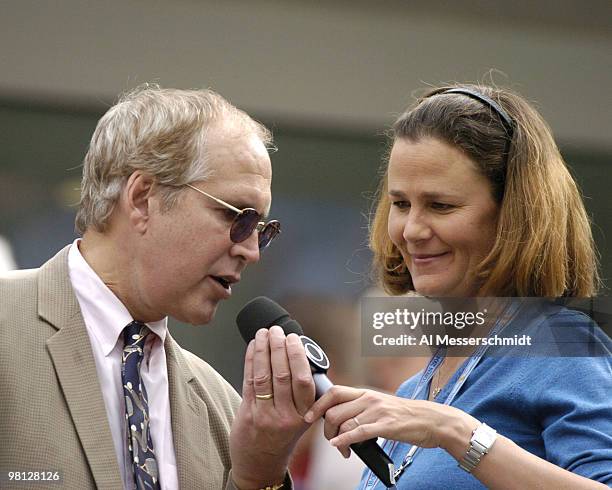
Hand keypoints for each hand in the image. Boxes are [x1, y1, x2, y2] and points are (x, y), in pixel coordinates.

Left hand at [230, 326, 315, 488]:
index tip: (294, 339)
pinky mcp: (248, 413)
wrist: (261, 463)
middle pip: (283, 374)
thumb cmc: (282, 436)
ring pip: (265, 375)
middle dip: (279, 347)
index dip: (298, 355)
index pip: (303, 380)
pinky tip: (253, 347)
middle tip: (278, 331)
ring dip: (263, 349)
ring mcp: (265, 415)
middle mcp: (286, 416)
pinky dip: (251, 360)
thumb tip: (299, 356)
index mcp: (304, 414)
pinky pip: (249, 381)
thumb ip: (302, 393)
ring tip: (264, 333)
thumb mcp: (301, 418)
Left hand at [304, 385, 476, 457]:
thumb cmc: (406, 416)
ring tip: (341, 450)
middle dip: (325, 428)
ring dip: (336, 439)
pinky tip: (339, 447)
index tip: (309, 416)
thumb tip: (342, 418)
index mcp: (366, 392)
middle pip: (333, 409)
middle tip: (330, 440)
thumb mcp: (381, 405)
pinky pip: (357, 432)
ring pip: (343, 422)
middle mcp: (369, 398)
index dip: (318, 404)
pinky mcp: (385, 425)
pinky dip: (343, 441)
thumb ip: (362, 407)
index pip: (334, 392)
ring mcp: (377, 411)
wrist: (433, 421)